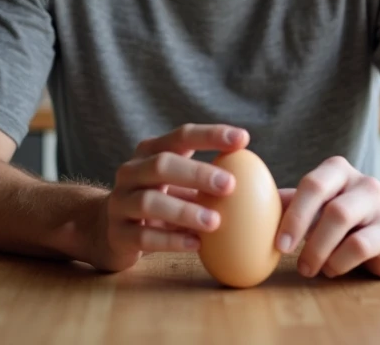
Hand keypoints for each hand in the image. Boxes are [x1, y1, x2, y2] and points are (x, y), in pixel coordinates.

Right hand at [89, 123, 247, 271]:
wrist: (109, 231)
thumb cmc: (161, 202)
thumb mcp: (181, 186)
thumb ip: (212, 182)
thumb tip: (270, 187)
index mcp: (151, 151)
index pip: (182, 136)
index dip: (212, 135)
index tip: (244, 139)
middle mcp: (131, 171)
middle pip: (162, 164)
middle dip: (197, 173)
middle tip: (230, 186)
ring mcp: (120, 201)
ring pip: (150, 201)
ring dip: (185, 211)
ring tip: (216, 222)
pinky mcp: (117, 233)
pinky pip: (144, 236)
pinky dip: (171, 240)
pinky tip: (196, 244)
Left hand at [275, 156, 379, 279]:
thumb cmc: (342, 222)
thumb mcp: (315, 209)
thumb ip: (287, 205)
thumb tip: (244, 206)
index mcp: (337, 171)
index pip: (312, 184)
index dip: (293, 213)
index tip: (277, 243)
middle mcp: (362, 182)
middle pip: (329, 203)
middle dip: (302, 229)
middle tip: (284, 253)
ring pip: (343, 221)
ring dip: (319, 249)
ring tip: (308, 268)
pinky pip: (361, 245)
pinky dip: (339, 261)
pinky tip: (331, 269)